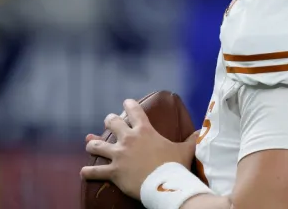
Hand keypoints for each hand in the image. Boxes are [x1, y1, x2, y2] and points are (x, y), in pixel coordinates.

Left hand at [80, 99, 196, 198]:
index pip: (135, 110)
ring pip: (97, 146)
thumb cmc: (175, 166)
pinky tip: (83, 172)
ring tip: (90, 144)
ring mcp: (119, 155)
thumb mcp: (186, 150)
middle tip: (109, 122)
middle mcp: (128, 139)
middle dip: (109, 121)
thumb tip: (203, 131)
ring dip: (92, 144)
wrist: (165, 185)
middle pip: (112, 122)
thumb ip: (193, 139)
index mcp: (145, 131)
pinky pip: (94, 171)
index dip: (129, 104)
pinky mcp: (113, 172)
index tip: (126, 102)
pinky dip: (88, 172)